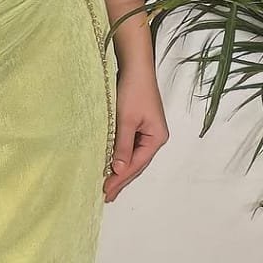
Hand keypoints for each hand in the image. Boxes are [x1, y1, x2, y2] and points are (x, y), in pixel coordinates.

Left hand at [103, 64, 167, 202]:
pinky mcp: (138, 126)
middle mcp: (154, 137)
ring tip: (108, 186)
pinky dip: (120, 157)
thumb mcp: (125, 120)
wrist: (135, 67)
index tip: (106, 191)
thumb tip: (118, 169)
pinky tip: (111, 165)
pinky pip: (129, 147)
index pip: (136, 165)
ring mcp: (147, 132)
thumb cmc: (132, 90)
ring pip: (133, 157)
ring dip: (120, 170)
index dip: (120, 179)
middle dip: (121, 179)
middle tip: (106, 195)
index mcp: (156, 138)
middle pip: (137, 164)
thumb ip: (122, 145)